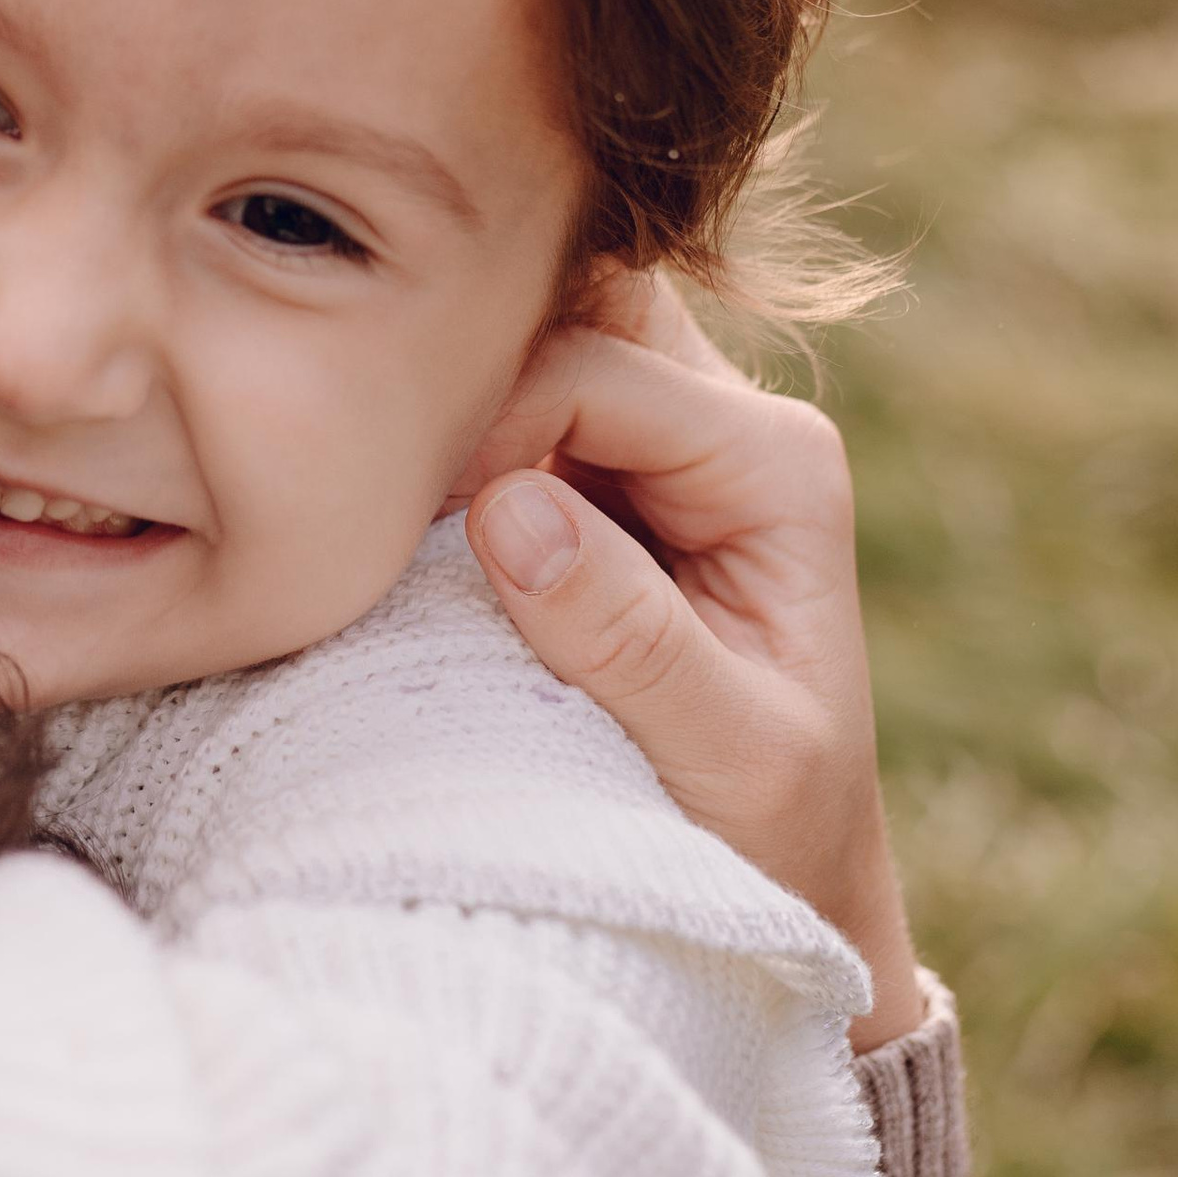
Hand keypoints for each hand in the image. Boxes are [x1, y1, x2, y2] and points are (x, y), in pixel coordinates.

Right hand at [458, 278, 925, 1050]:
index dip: (489, 423)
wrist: (793, 880)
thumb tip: (507, 509)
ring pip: (540, 324)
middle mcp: (730, 423)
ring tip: (384, 473)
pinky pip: (515, 391)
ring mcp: (662, 439)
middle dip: (475, 350)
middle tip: (387, 456)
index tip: (415, 525)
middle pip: (580, 296)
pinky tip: (397, 489)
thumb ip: (628, 637)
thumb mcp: (727, 756)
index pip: (596, 372)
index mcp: (776, 465)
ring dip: (460, 380)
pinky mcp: (602, 475)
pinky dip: (452, 421)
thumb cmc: (773, 832)